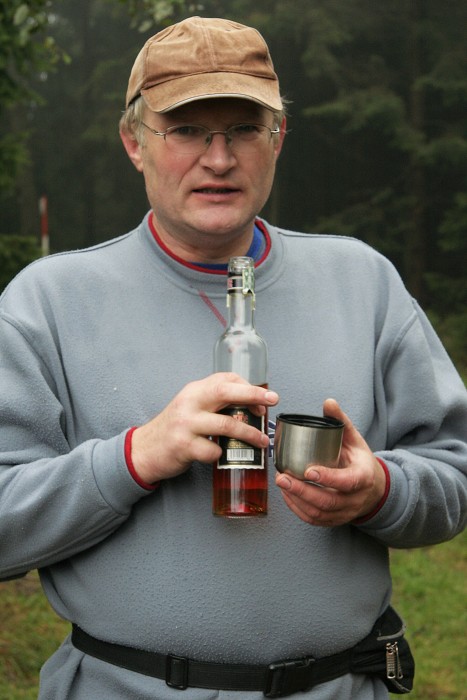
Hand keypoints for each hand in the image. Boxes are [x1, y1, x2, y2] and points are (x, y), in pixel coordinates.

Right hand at [131, 373, 278, 483]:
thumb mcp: (191, 407)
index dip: (248, 387)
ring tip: (262, 441)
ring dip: (249, 434)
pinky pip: (213, 450)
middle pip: (224, 392)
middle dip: (253, 395)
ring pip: (226, 424)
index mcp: (194, 391)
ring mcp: (186, 425)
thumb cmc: (176, 428)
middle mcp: (189, 403)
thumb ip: (214, 402)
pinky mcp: (183, 446)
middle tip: (273, 400)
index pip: (224, 379)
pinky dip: (222, 453)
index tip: (264, 399)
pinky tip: (220, 454)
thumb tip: (252, 405)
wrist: (145, 450)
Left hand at [275, 398, 386, 525]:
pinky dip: (297, 508)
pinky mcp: (334, 520)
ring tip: (281, 482)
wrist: (374, 489)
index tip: (308, 471)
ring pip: (319, 513)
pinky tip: (286, 494)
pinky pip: (314, 519)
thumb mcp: (355, 440)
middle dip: (302, 491)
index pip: (347, 482)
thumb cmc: (360, 461)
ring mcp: (345, 513)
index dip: (328, 478)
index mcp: (363, 477)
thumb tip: (328, 402)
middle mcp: (355, 499)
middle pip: (328, 501)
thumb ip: (341, 422)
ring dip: (296, 500)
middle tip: (282, 477)